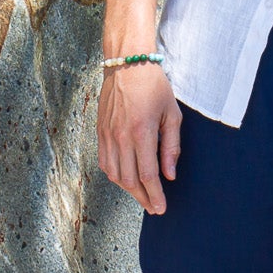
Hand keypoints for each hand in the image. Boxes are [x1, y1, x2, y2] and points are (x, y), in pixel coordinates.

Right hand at [97, 63, 180, 214]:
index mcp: (141, 132)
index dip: (155, 195)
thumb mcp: (172, 114)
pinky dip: (115, 176)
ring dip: (129, 190)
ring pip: (115, 174)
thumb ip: (171, 147)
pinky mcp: (100, 132)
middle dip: (143, 198)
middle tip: (154, 208)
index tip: (161, 207)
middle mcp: (121, 137)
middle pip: (129, 180)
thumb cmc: (154, 86)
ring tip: (142, 196)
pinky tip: (126, 180)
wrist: (127, 64)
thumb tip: (169, 175)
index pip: (147, 175)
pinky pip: (105, 162)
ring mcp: (108, 135)